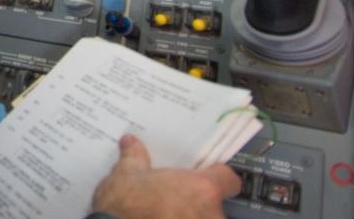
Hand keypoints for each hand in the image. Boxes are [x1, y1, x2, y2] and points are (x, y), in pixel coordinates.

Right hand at [92, 134, 240, 218]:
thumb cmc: (124, 205)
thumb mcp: (126, 174)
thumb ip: (135, 157)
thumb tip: (130, 142)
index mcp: (201, 188)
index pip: (230, 180)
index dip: (218, 179)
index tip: (206, 180)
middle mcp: (210, 214)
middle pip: (217, 207)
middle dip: (200, 206)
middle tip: (177, 203)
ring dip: (192, 218)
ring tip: (168, 216)